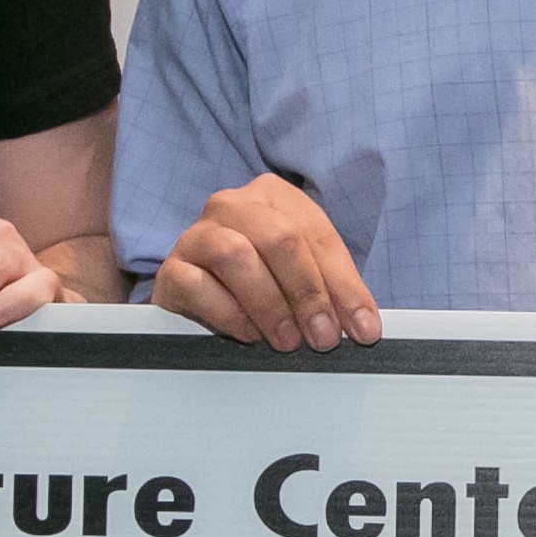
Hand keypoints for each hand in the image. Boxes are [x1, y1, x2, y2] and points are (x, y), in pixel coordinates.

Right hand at [151, 173, 380, 351]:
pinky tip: (249, 335)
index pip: (317, 236)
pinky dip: (229, 314)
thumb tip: (364, 328)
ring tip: (286, 340)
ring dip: (269, 304)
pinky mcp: (171, 270)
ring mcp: (197, 234)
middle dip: (308, 293)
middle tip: (323, 338)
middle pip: (279, 239)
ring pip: (236, 255)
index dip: (345, 286)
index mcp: (273, 196)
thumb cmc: (261, 281)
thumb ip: (333, 293)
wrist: (199, 295)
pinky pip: (198, 286)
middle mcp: (232, 205)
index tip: (363, 330)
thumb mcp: (303, 278)